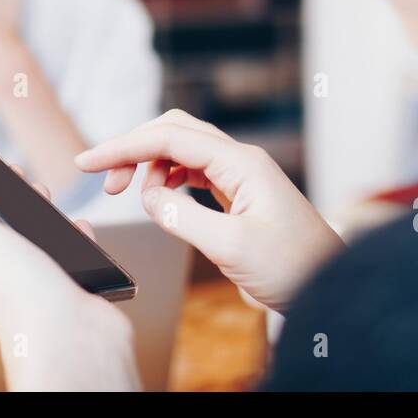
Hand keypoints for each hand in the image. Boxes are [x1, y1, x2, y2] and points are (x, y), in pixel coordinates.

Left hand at [0, 169, 140, 390]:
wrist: (66, 333)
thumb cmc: (11, 286)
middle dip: (8, 193)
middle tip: (20, 178)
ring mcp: (35, 280)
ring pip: (34, 237)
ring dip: (42, 210)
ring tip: (47, 199)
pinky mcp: (69, 286)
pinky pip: (71, 254)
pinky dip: (75, 236)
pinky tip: (77, 227)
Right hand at [75, 109, 344, 312]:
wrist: (330, 285)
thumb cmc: (294, 267)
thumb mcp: (231, 247)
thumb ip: (183, 217)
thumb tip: (149, 197)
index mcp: (241, 163)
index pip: (170, 138)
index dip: (123, 146)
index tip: (87, 162)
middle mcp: (240, 160)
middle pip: (174, 132)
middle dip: (133, 148)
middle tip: (103, 179)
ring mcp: (241, 174)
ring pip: (182, 149)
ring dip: (149, 163)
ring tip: (127, 192)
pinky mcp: (239, 192)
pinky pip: (194, 170)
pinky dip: (168, 177)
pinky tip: (159, 195)